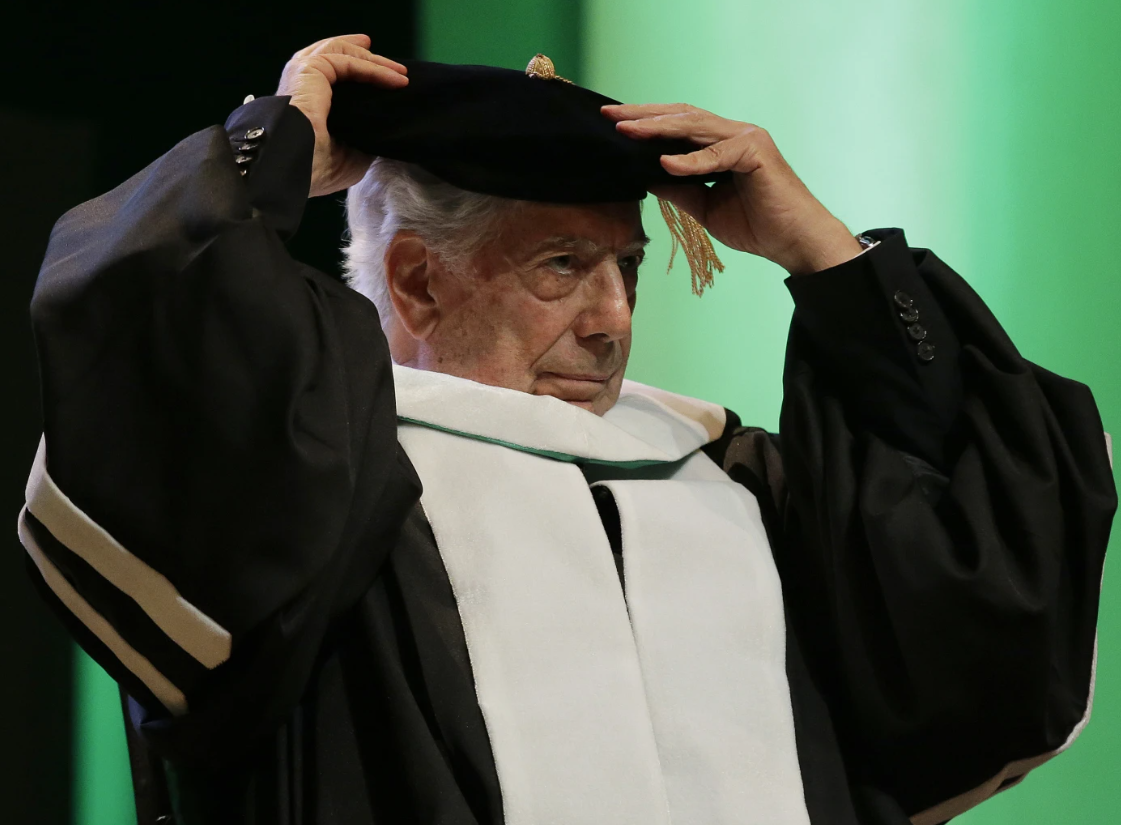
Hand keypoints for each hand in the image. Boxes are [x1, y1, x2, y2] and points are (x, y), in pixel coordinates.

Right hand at [277, 34, 407, 196]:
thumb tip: (385, 135)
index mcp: (305, 102)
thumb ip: (364, 139)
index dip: (356, 71)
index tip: (384, 75)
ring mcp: (304, 72)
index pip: (331, 76)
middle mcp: (301, 83)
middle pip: (335, 54)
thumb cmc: (318, 168)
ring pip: (343, 52)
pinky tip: (396, 79)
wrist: (298, 164)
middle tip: (394, 64)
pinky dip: (376, 69)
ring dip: (376, 61)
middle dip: (364, 54)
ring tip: (401, 70)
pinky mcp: (311, 68)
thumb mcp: (350, 156)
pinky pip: (350, 62)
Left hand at [602, 103, 861, 274]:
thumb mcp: (704, 207)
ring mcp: (747, 138)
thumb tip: (645, 176)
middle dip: (644, 115)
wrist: (793, 243)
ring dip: (659, 128)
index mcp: (721, 144)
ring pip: (696, 126)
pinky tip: (664, 162)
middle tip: (610, 116)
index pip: (678, 124)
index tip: (612, 123)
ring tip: (629, 132)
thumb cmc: (757, 225)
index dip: (646, 122)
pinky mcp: (757, 152)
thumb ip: (678, 189)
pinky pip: (717, 154)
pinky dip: (691, 160)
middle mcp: (734, 134)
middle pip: (682, 116)